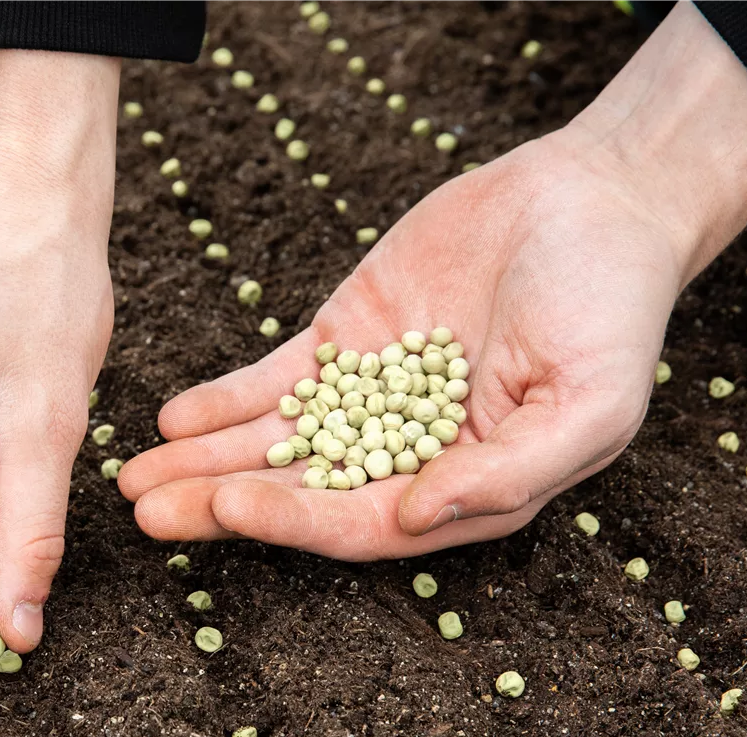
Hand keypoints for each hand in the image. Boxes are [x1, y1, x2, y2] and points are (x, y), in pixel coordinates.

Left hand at [119, 1, 746, 559]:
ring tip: (134, 477)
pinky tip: (176, 417)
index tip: (229, 507)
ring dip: (203, 462)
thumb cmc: (611, 311)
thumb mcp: (589, 406)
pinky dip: (224, 400)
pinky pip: (274, 381)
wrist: (592, 204)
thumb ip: (505, 473)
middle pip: (298, 493)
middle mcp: (404, 456)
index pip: (361, 523)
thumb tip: (413, 516)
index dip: (293, 521)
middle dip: (221, 504)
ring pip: (272, 443)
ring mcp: (367, 399)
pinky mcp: (344, 343)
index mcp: (461, 488)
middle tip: (148, 513)